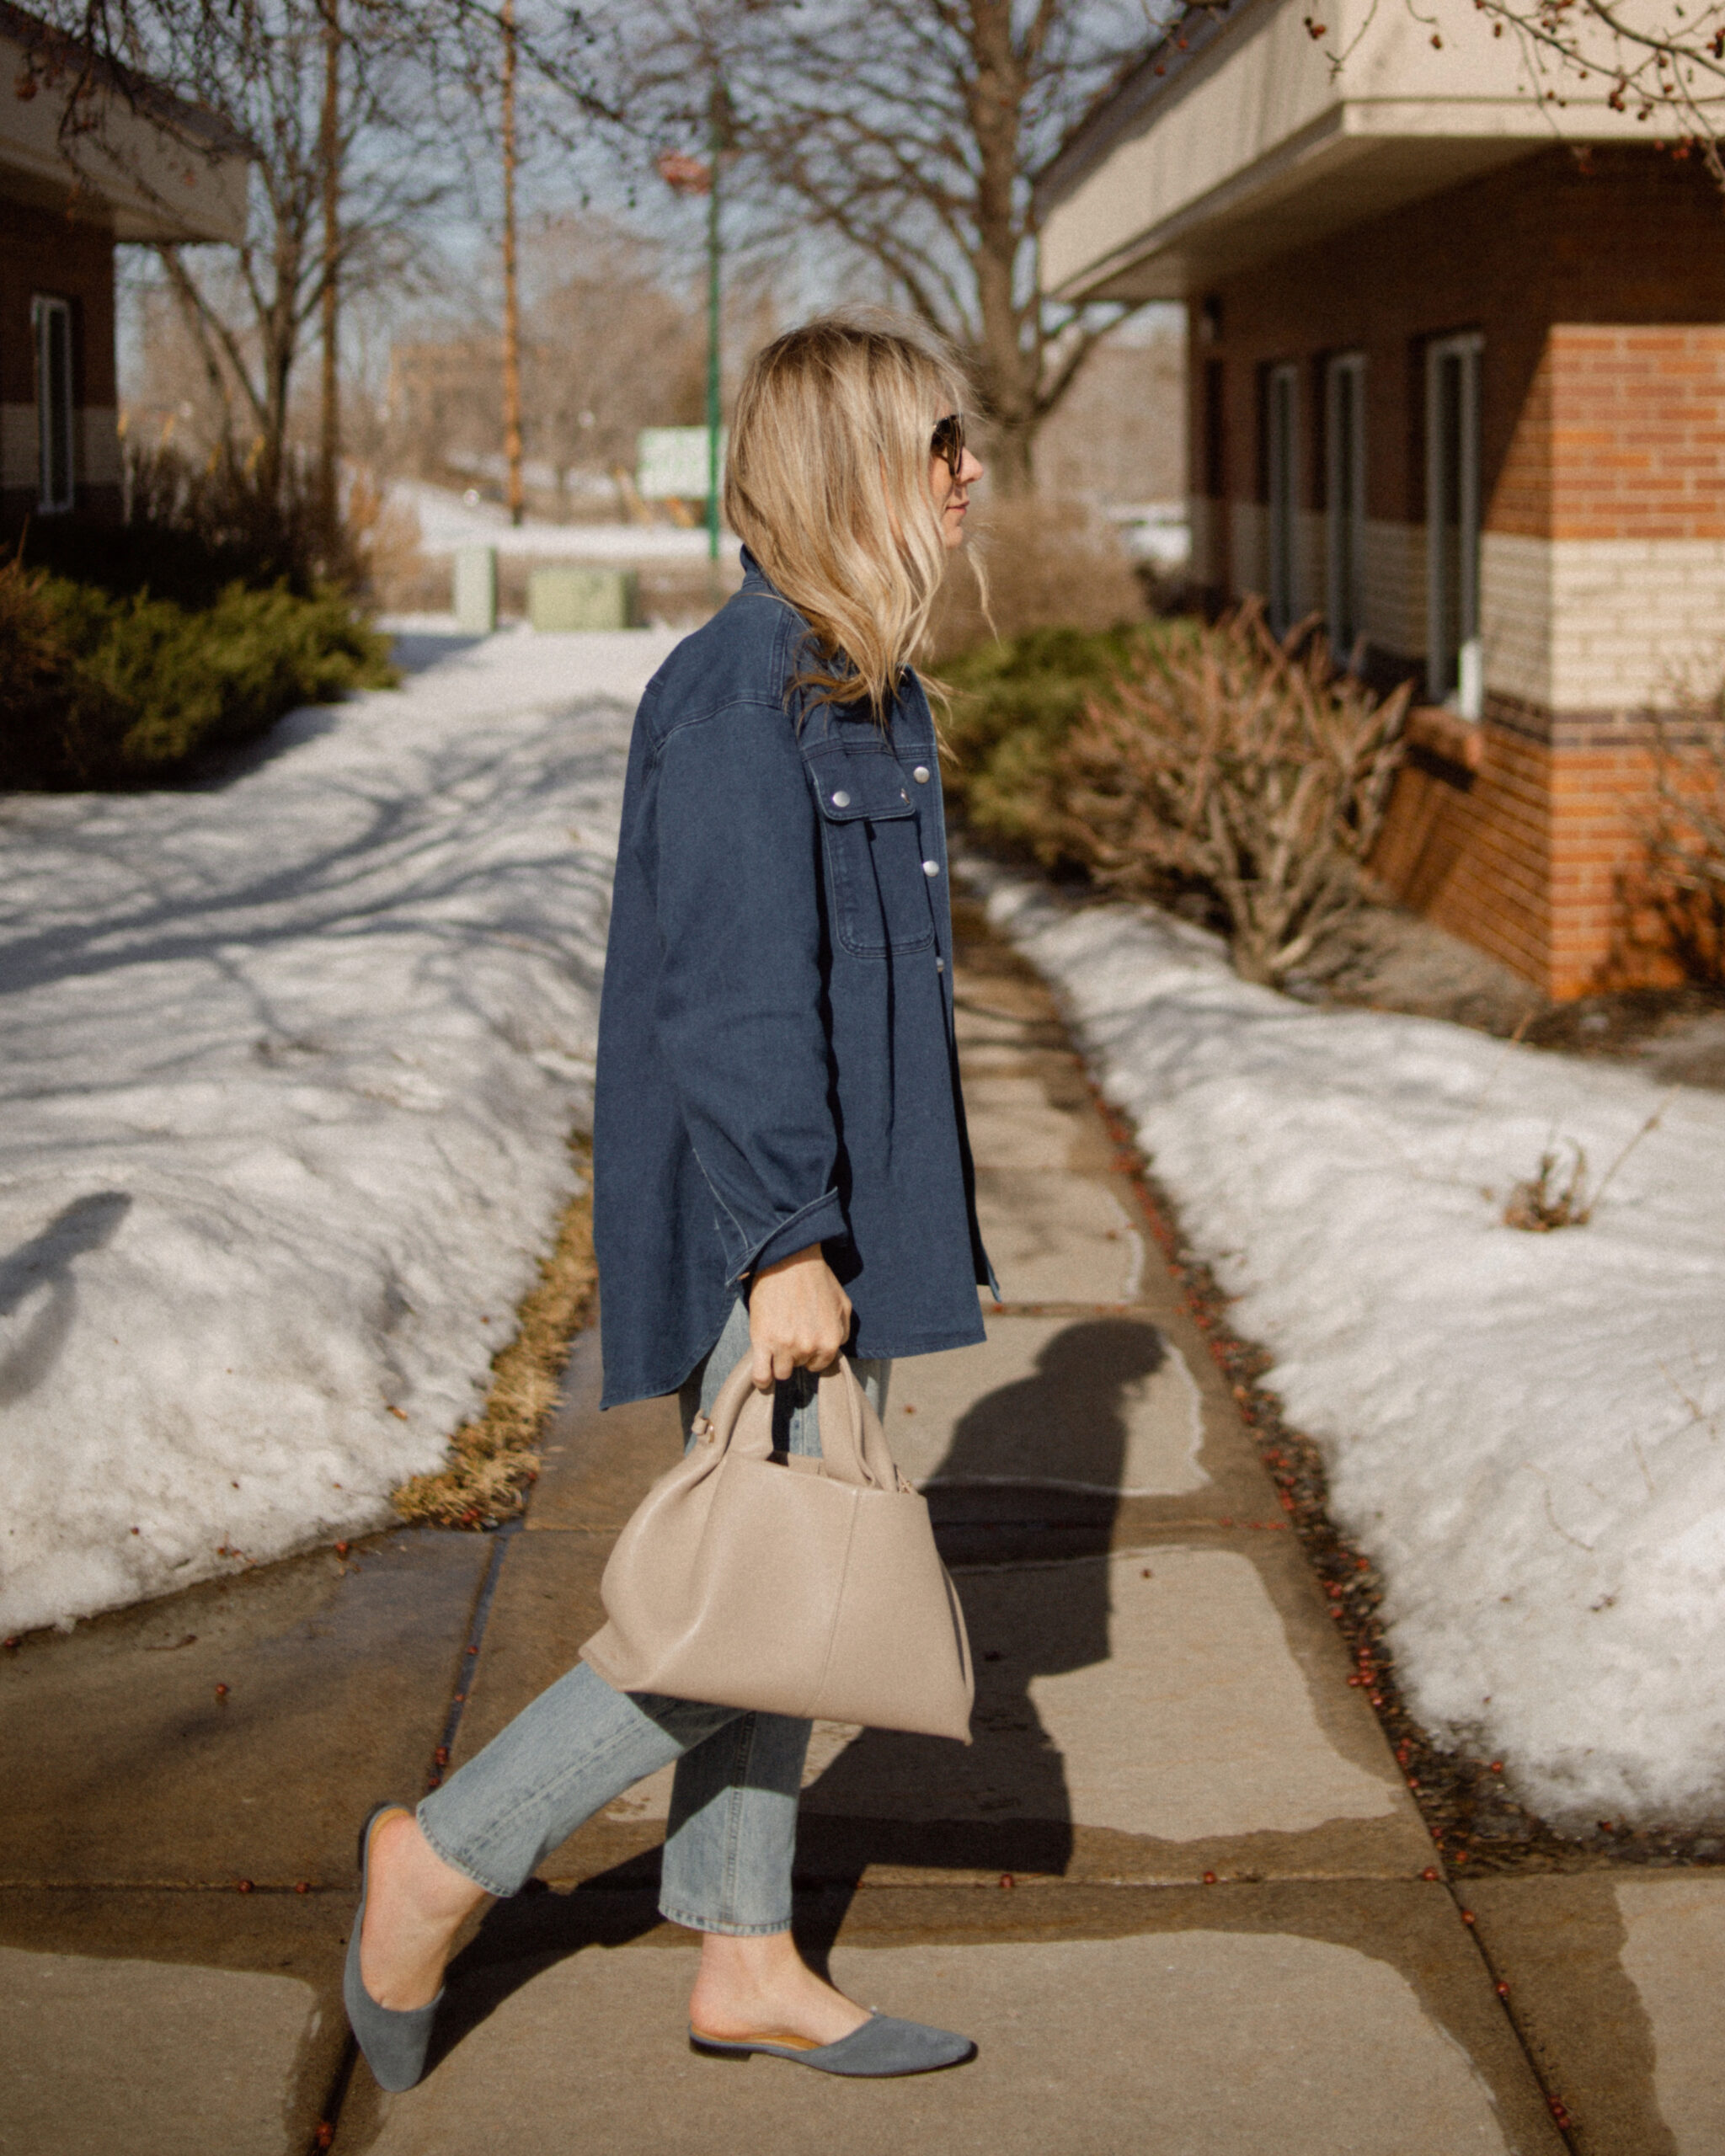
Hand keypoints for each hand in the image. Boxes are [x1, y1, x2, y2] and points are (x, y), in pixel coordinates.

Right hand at [748, 1244, 852, 1386]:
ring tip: (776, 1342)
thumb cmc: (816, 1279)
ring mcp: (784, 1346)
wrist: (788, 1260)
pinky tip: (762, 1372)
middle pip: (799, 1367)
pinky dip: (761, 1378)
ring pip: (781, 1372)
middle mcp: (809, 1348)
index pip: (819, 1365)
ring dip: (778, 1361)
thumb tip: (835, 1347)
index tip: (803, 1339)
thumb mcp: (843, 1303)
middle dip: (795, 1354)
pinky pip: (761, 1375)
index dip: (811, 1353)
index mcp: (830, 1342)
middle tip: (790, 1331)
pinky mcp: (762, 1341)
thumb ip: (843, 1330)